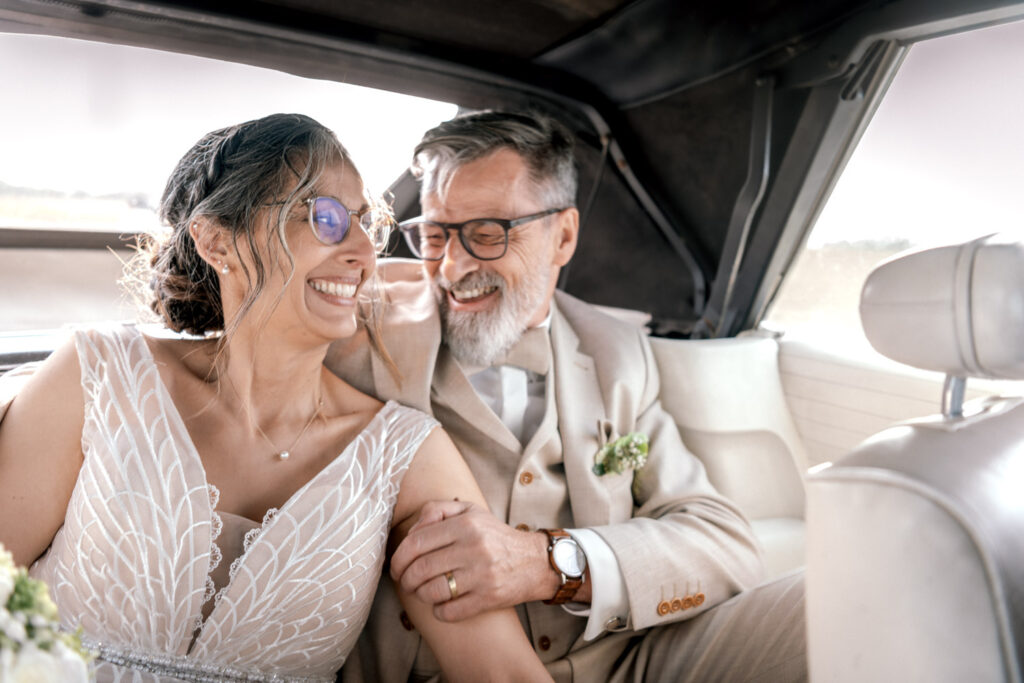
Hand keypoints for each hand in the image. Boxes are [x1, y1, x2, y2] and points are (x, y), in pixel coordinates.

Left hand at [390, 500, 557, 621]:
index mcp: (466, 524)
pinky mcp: (488, 598)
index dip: (399, 558)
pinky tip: (441, 605)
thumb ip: (438, 510)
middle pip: (420, 569)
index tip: (396, 567)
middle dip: (405, 580)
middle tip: (406, 583)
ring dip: (420, 596)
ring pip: (431, 592)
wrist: (534, 561)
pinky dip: (438, 612)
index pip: (416, 542)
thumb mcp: (471, 511)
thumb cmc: (494, 536)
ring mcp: (481, 575)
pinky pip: (449, 611)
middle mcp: (473, 548)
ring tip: (422, 592)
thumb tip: (412, 529)